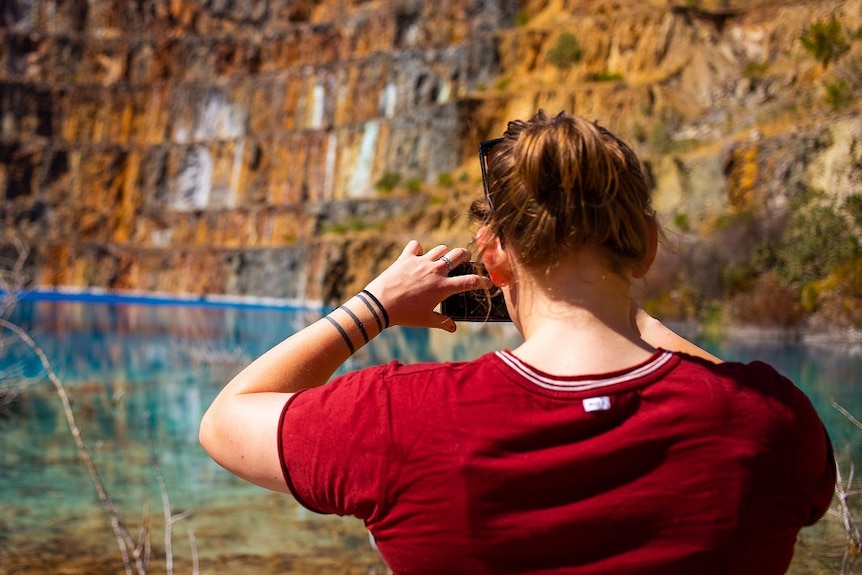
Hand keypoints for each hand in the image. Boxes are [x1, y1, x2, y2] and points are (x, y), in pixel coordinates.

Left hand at [363, 240, 491, 331]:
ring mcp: (421, 262)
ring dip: (444, 253)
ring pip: (440, 248)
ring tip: (442, 258)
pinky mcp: (406, 257)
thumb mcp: (426, 320)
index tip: (488, 282)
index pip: (470, 282)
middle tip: (465, 258)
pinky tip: (417, 255)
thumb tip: (453, 328)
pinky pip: (416, 245)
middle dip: (466, 255)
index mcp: (443, 287)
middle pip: (459, 255)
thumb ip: (442, 322)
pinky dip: (418, 249)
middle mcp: (435, 271)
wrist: (380, 305)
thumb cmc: (405, 315)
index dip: (483, 282)